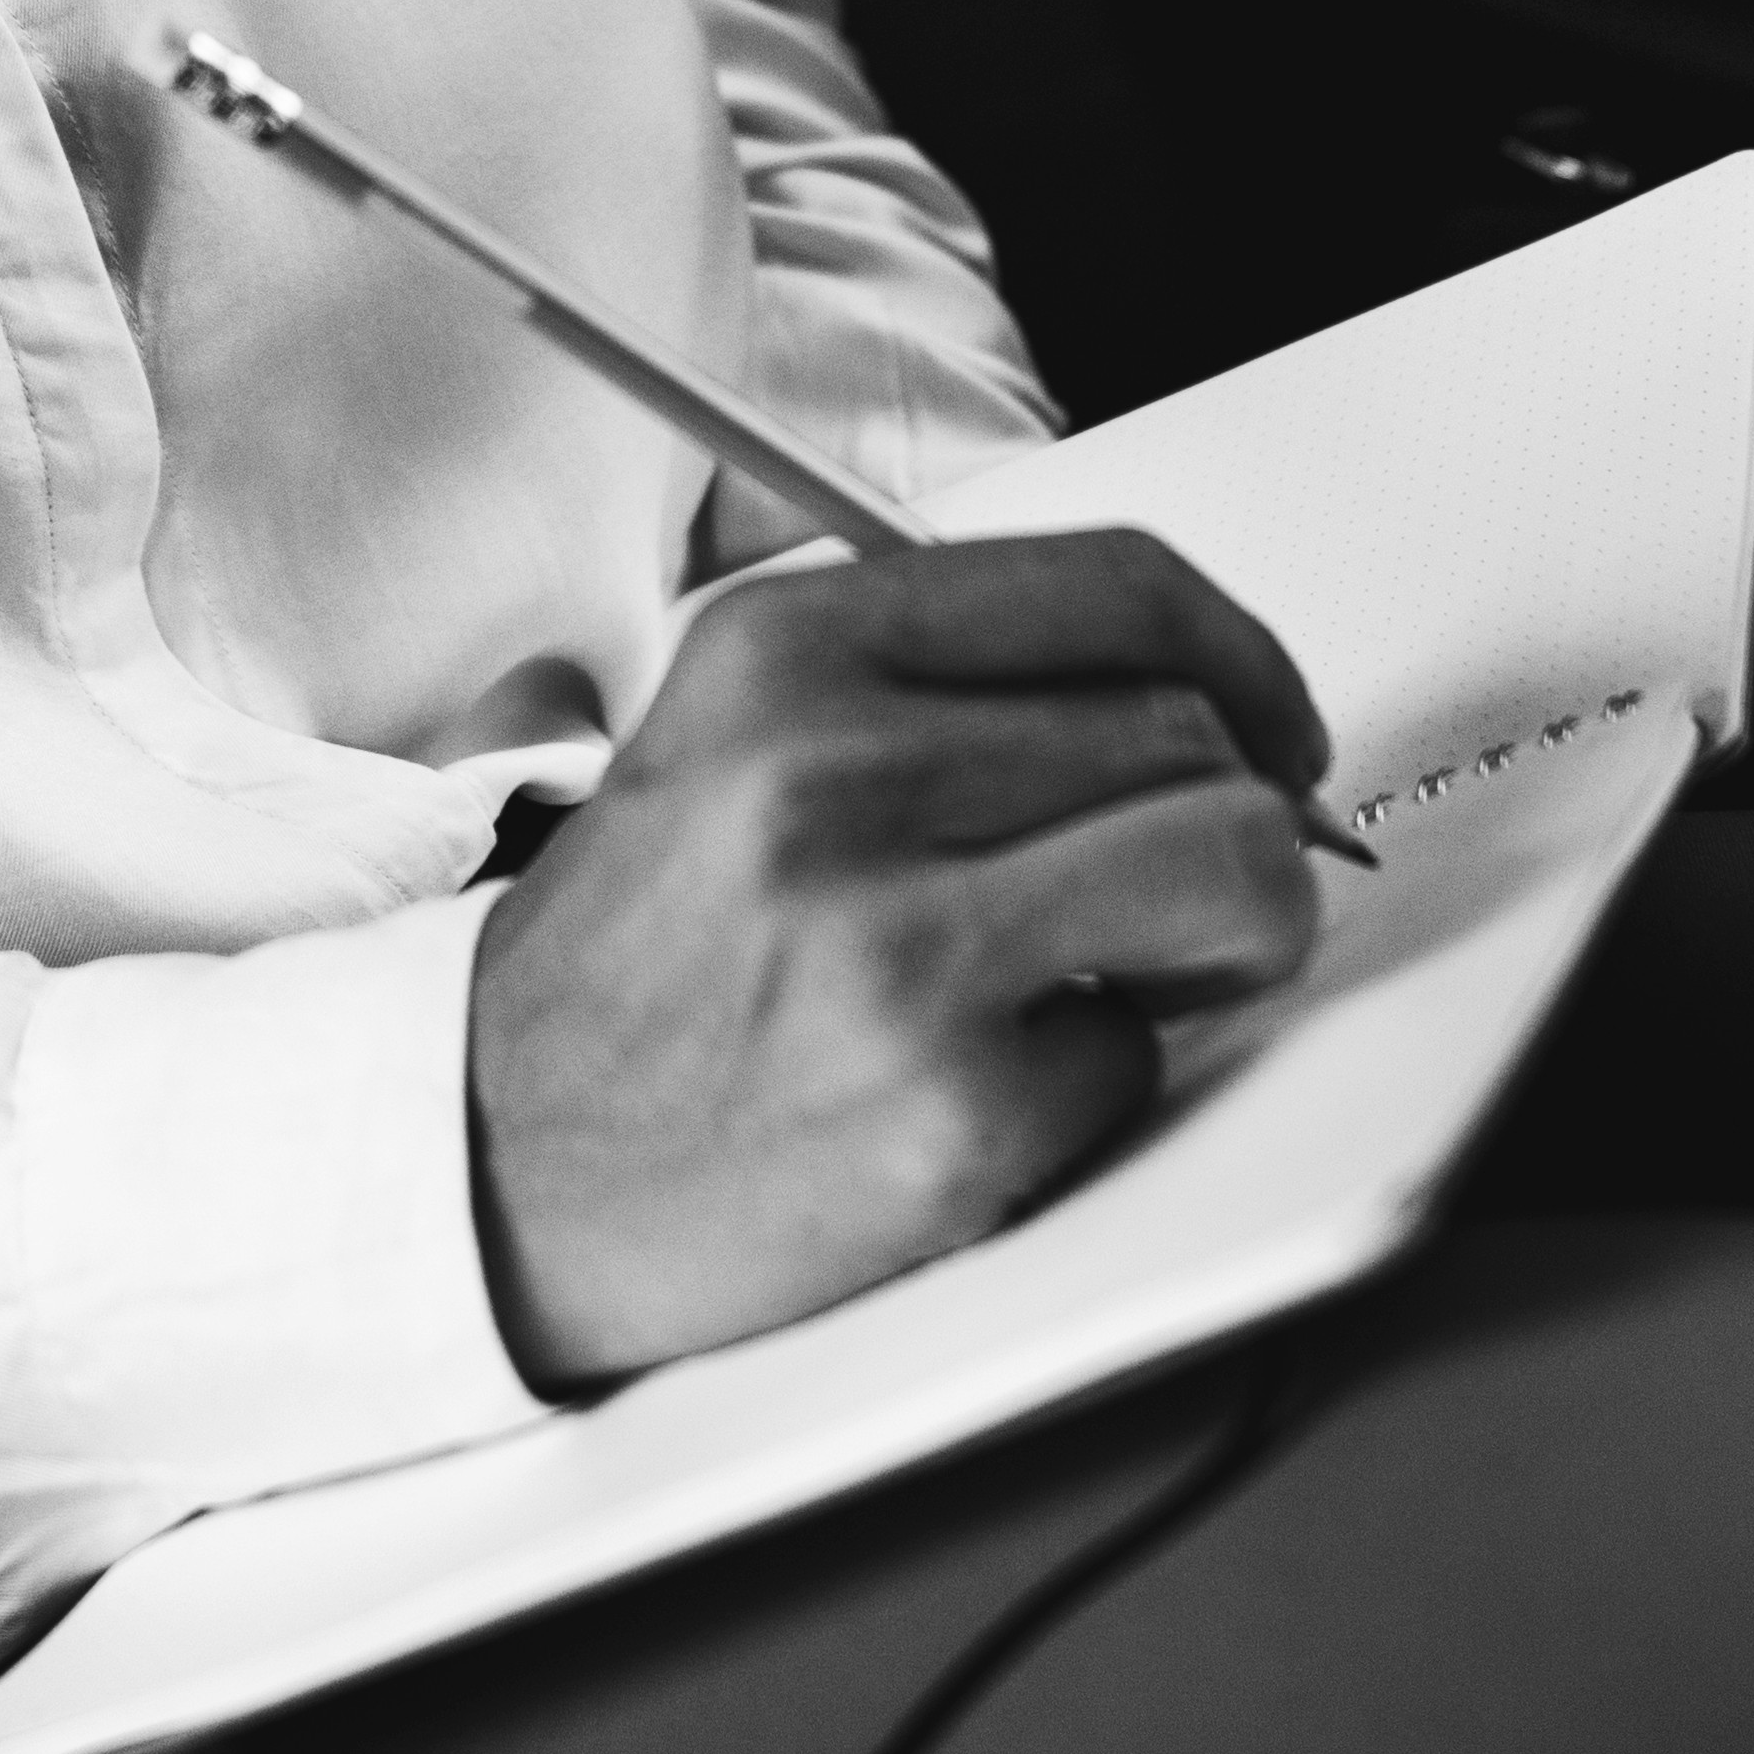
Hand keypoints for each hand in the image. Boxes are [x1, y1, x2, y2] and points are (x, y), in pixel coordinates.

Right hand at [467, 531, 1333, 1392]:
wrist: (483, 1165)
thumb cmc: (635, 970)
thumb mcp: (733, 746)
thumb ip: (931, 693)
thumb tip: (1192, 704)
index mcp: (784, 655)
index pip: (1116, 589)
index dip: (1244, 658)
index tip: (1271, 728)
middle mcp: (830, 773)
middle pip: (1193, 733)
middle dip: (1234, 820)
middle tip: (1184, 897)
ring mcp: (889, 943)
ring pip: (1228, 866)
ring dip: (1225, 933)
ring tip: (1135, 976)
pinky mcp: (944, 1108)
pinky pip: (1142, 1054)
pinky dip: (1100, 1080)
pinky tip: (989, 1087)